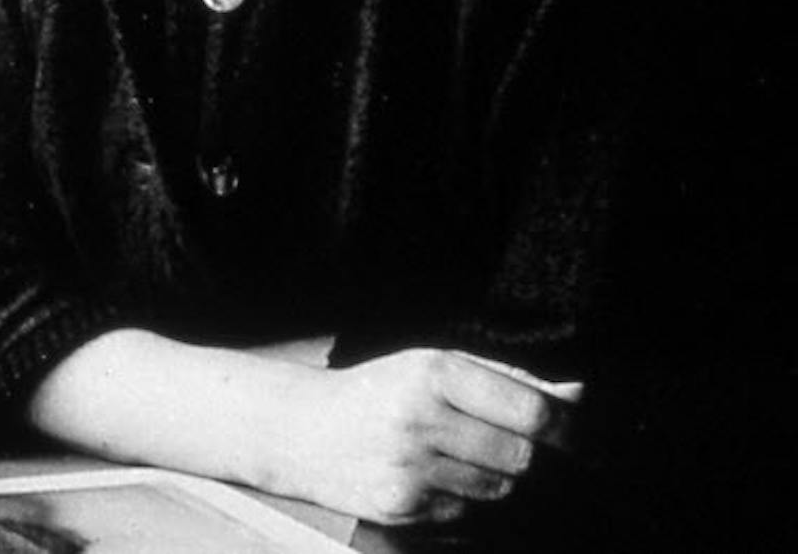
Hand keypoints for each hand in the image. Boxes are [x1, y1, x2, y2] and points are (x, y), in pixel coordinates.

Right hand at [270, 347, 580, 525]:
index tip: (578, 434)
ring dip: (497, 478)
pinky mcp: (403, 507)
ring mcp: (410, 468)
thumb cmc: (377, 392)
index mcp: (432, 372)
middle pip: (522, 457)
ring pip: (499, 489)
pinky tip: (434, 477)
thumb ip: (507, 378)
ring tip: (463, 457)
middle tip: (516, 446)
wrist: (300, 431)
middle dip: (531, 456)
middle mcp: (420, 418)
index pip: (531, 411)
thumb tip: (579, 395)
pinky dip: (465, 498)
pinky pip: (467, 511)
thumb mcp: (432, 367)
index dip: (568, 428)